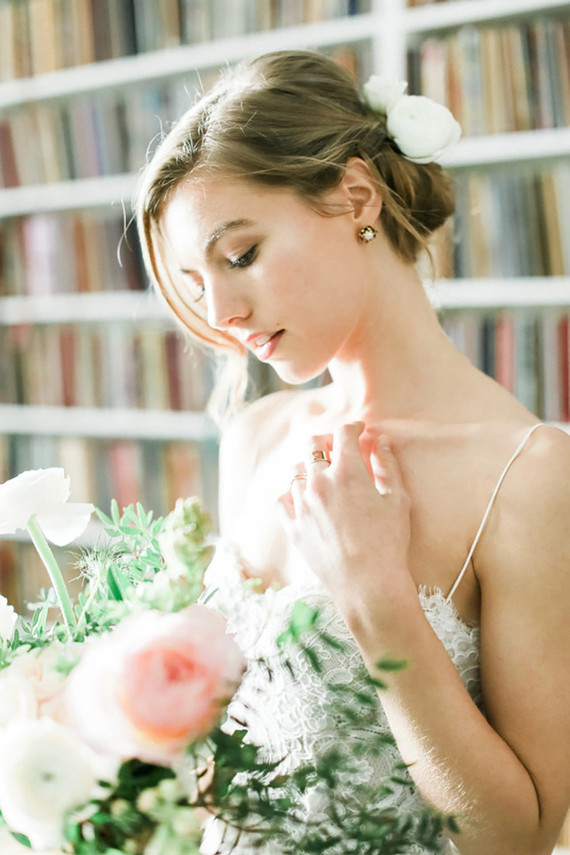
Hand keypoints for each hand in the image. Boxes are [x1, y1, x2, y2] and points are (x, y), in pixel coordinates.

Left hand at [277, 422, 411, 606]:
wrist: (367, 584)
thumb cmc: (388, 542)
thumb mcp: (397, 499)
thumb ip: (388, 465)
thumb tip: (381, 441)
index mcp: (347, 470)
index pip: (344, 433)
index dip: (353, 428)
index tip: (360, 432)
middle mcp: (319, 482)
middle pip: (312, 445)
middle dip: (326, 442)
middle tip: (338, 450)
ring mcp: (302, 504)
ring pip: (296, 472)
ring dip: (309, 469)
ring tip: (322, 478)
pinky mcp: (293, 527)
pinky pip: (282, 500)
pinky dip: (291, 495)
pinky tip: (304, 500)